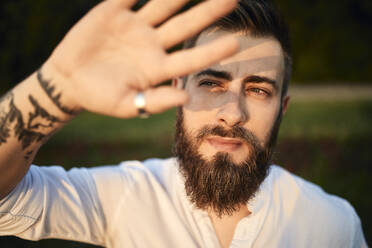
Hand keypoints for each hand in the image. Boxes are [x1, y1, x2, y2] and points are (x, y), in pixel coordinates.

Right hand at [43, 0, 238, 117]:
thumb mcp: (126, 104)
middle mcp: (152, 44)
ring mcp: (135, 26)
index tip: (236, 43)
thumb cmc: (100, 97)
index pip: (190, 58)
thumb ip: (155, 102)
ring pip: (164, 4)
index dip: (212, 51)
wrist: (69, 80)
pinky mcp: (114, 12)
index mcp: (158, 68)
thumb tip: (185, 98)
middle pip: (186, 25)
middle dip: (209, 11)